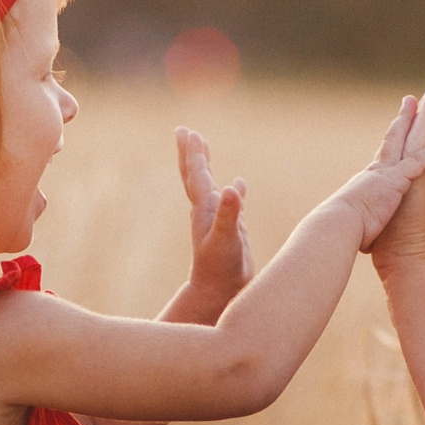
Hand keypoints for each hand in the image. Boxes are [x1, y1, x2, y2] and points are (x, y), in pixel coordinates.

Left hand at [175, 127, 250, 311]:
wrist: (219, 292)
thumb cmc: (221, 268)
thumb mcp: (226, 240)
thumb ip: (230, 215)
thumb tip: (234, 187)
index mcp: (204, 209)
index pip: (197, 174)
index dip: (194, 153)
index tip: (188, 132)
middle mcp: (207, 211)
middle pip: (195, 175)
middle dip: (192, 153)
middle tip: (186, 131)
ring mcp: (217, 220)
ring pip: (208, 186)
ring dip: (206, 167)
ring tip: (204, 148)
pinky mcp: (230, 230)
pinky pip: (231, 203)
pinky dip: (234, 191)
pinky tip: (238, 185)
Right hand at [335, 94, 424, 249]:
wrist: (338, 226)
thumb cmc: (340, 230)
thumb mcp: (350, 224)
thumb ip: (358, 223)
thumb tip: (355, 235)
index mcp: (366, 184)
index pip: (381, 160)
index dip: (389, 145)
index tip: (395, 131)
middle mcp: (376, 173)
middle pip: (392, 140)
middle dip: (401, 120)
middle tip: (409, 101)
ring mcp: (387, 174)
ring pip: (406, 142)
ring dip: (416, 122)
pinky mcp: (397, 181)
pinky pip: (419, 163)